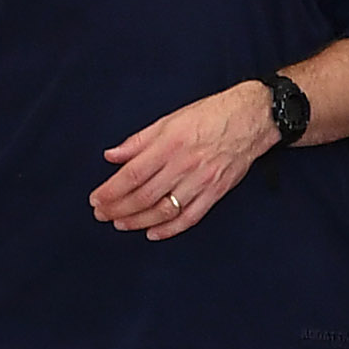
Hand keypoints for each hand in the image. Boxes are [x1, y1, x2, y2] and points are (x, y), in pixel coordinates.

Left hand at [91, 82, 277, 239]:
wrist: (252, 118)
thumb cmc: (211, 115)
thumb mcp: (169, 120)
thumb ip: (139, 141)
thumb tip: (112, 156)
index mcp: (169, 144)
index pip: (132, 175)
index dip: (110, 191)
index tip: (96, 199)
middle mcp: (184, 165)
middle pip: (144, 196)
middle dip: (118, 209)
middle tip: (102, 215)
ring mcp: (202, 181)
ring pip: (164, 210)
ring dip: (138, 221)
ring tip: (121, 224)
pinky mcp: (217, 192)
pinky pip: (191, 217)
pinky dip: (170, 229)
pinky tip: (153, 232)